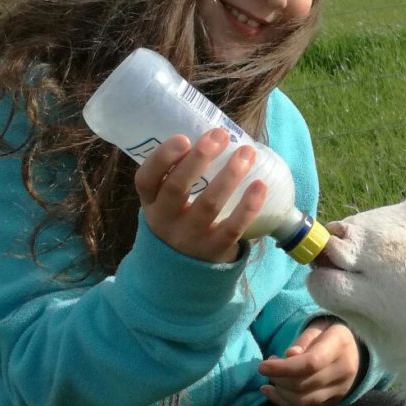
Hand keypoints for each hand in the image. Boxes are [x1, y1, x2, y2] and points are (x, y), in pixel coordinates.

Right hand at [135, 129, 266, 262]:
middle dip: (200, 158)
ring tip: (247, 153)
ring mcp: (189, 237)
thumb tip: (215, 134)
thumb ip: (180, 173)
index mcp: (151, 202)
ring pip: (208, 204)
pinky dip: (248, 206)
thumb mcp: (167, 201)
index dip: (162, 158)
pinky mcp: (214, 251)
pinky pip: (232, 227)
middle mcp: (165, 220)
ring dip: (230, 176)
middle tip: (220, 135)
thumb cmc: (180, 219)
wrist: (183, 270)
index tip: (183, 138)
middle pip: (177, 187)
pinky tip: (260, 185)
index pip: (146, 179)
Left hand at [258, 319, 362, 405]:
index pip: (311, 363)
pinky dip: (283, 402)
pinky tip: (271, 392)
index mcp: (340, 346)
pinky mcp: (332, 401)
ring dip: (279, 392)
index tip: (263, 366)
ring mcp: (340, 389)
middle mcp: (344, 371)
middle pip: (303, 384)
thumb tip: (289, 355)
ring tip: (270, 379)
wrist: (354, 352)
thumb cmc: (329, 335)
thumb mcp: (318, 328)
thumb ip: (304, 340)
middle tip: (266, 367)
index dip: (283, 368)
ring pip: (303, 401)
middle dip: (278, 379)